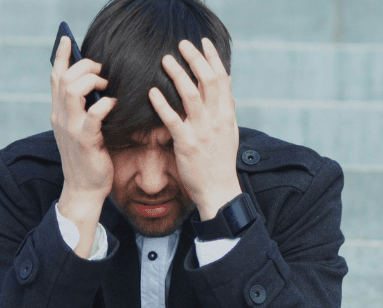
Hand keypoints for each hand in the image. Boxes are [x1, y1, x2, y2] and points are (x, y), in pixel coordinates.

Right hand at [50, 37, 116, 256]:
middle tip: (102, 70)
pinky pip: (92, 116)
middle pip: (64, 78)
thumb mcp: (80, 129)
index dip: (61, 56)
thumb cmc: (87, 158)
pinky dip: (103, 105)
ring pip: (72, 90)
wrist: (83, 190)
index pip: (55, 78)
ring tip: (107, 85)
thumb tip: (97, 86)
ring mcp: (70, 129)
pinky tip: (113, 103)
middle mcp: (60, 117)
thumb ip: (83, 108)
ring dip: (91, 80)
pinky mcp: (84, 142)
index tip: (67, 38)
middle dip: (84, 66)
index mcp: (58, 113)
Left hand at [149, 38, 241, 219]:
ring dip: (177, 74)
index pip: (222, 79)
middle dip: (195, 59)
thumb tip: (227, 90)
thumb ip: (226, 110)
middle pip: (208, 80)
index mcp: (228, 114)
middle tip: (182, 44)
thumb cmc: (221, 162)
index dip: (213, 58)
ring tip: (165, 60)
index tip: (204, 42)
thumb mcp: (230, 133)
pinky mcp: (186, 144)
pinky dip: (162, 103)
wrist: (219, 190)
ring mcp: (202, 131)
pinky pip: (172, 119)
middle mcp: (217, 119)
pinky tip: (152, 91)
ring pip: (190, 95)